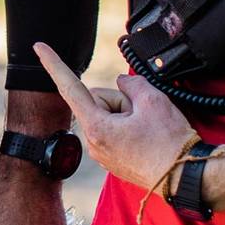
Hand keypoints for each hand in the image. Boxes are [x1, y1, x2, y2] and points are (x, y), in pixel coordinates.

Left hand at [34, 42, 193, 194]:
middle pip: (98, 100)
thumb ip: (130, 84)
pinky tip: (146, 138)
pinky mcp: (112, 159)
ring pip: (108, 115)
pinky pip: (115, 130)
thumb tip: (122, 84)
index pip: (69, 86)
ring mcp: (102, 153)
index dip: (54, 63)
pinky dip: (129, 127)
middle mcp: (93, 142)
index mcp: (96, 127)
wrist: (185, 177)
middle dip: (120, 100)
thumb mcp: (152, 100)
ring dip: (127, 115)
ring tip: (148, 130)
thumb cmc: (169, 143)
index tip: (38, 47)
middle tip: (144, 115)